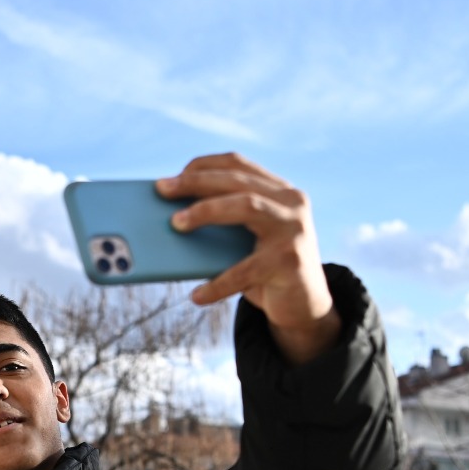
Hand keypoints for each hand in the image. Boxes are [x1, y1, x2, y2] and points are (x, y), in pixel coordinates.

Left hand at [157, 153, 340, 363]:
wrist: (306, 305)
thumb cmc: (266, 268)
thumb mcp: (248, 239)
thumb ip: (225, 222)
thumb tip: (171, 218)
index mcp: (279, 191)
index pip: (238, 164)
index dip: (203, 166)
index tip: (174, 176)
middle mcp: (291, 203)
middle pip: (237, 181)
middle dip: (196, 182)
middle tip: (162, 189)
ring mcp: (294, 230)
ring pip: (246, 206)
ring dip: (206, 211)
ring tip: (175, 224)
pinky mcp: (290, 261)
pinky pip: (245, 270)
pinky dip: (217, 284)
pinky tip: (196, 295)